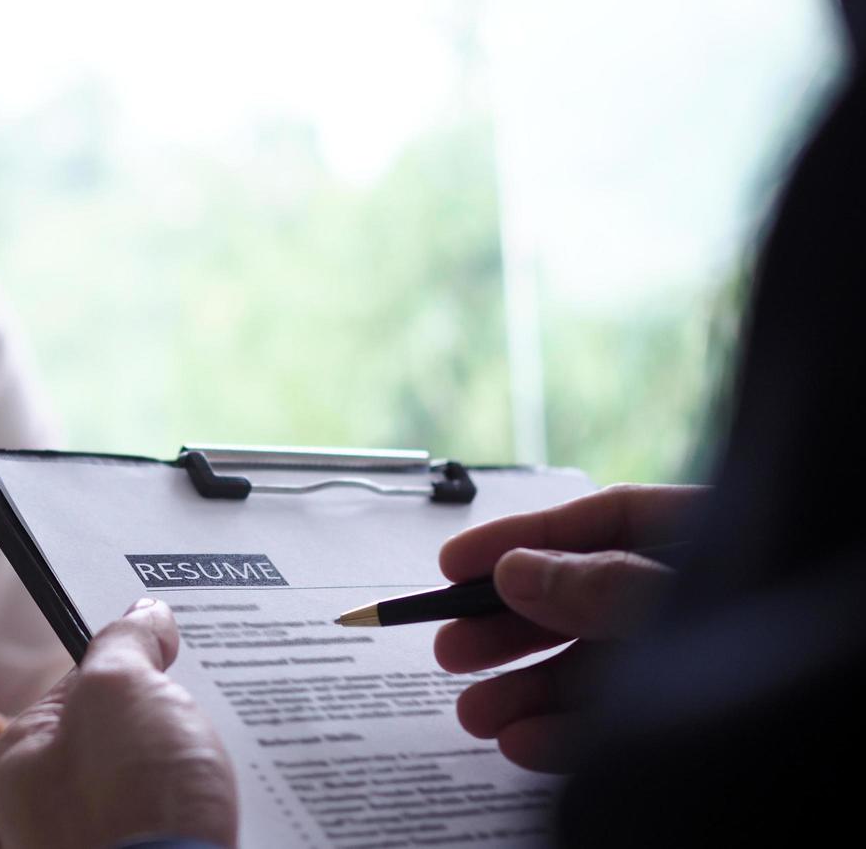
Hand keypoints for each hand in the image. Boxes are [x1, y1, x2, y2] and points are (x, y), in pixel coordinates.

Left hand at [0, 599, 237, 848]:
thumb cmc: (128, 803)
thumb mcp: (119, 690)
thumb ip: (127, 643)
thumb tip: (145, 614)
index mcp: (21, 761)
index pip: (77, 686)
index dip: (130, 659)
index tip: (175, 644)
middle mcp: (49, 810)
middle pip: (121, 733)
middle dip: (169, 711)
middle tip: (213, 693)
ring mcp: (101, 842)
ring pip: (158, 778)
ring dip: (198, 758)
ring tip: (230, 746)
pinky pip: (180, 816)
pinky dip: (211, 799)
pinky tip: (235, 792)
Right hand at [433, 484, 702, 772]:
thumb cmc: (814, 654)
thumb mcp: (689, 600)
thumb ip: (607, 586)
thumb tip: (515, 572)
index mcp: (715, 539)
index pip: (605, 523)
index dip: (523, 540)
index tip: (453, 563)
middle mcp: (702, 597)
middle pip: (586, 600)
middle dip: (511, 628)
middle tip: (451, 649)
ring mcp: (706, 664)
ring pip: (596, 670)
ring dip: (528, 692)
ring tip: (475, 714)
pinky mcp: (700, 728)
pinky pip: (622, 725)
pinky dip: (568, 734)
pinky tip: (523, 741)